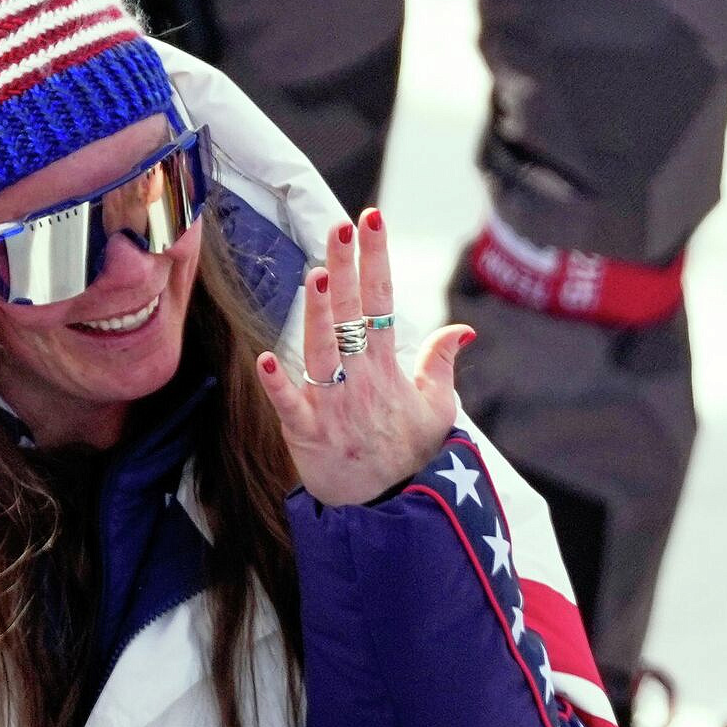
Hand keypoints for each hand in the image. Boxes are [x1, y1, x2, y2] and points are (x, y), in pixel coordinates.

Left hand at [254, 209, 473, 506]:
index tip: (371, 218)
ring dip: (320, 316)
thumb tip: (462, 328)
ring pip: (324, 351)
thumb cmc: (408, 453)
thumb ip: (441, 362)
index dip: (375, 258)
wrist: (390, 508)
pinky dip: (278, 386)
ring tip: (318, 276)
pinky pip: (291, 406)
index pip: (382, 300)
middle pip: (352, 315)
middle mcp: (361, 379)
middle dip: (348, 270)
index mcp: (388, 367)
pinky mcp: (308, 434)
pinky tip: (264, 359)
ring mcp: (334, 405)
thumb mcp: (437, 407)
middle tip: (342, 228)